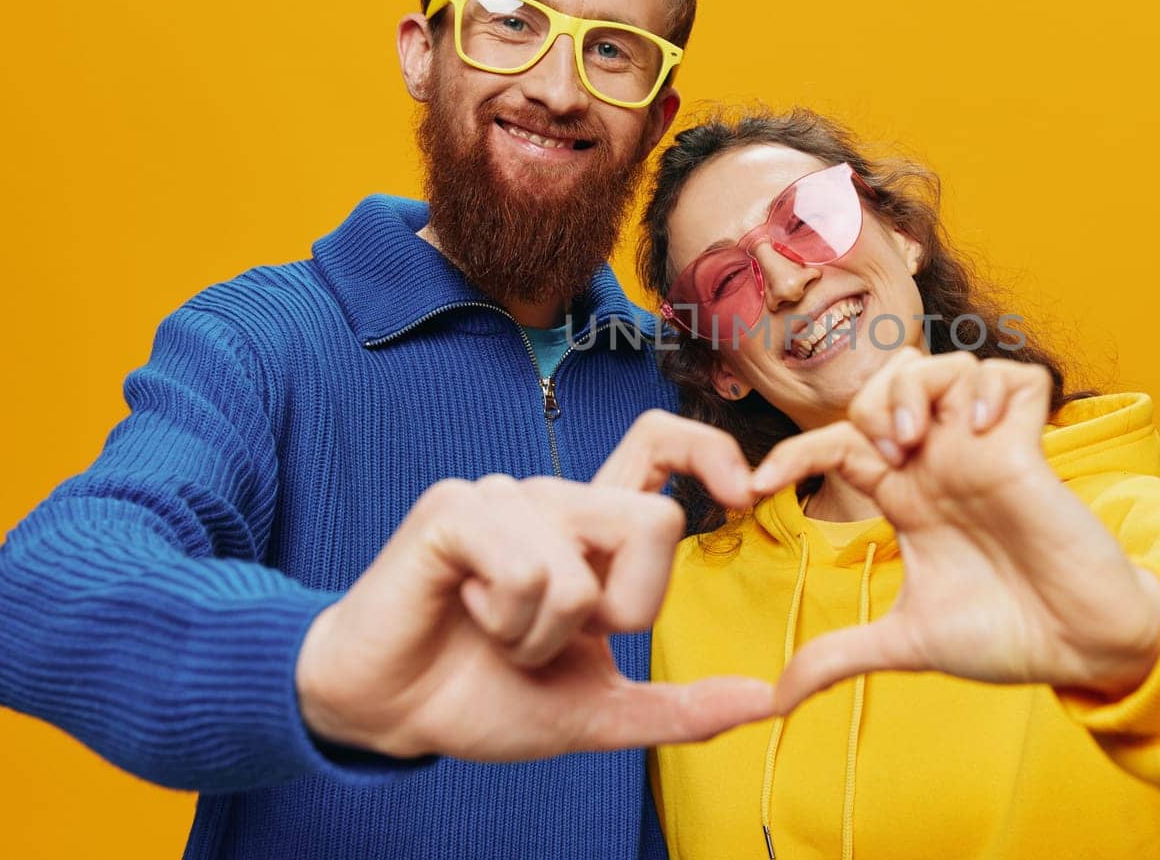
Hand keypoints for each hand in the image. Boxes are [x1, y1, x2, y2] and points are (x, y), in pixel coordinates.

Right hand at [296, 411, 770, 761]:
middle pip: (655, 523)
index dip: (710, 450)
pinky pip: (527, 571)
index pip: (660, 444)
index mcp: (593, 531)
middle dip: (621, 612)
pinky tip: (467, 613)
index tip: (743, 494)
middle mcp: (557, 500)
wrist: (393, 714)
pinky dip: (505, 621)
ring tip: (498, 633)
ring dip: (543, 638)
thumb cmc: (485, 696)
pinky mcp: (456, 510)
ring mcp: (506, 497)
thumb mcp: (596, 712)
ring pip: (582, 572)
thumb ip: (677, 707)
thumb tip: (765, 702)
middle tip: (558, 640)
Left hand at [750, 350, 1159, 711]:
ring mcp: (987, 450)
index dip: (793, 455)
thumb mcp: (906, 644)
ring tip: (917, 439)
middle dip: (870, 404)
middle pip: (889, 385)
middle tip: (880, 458)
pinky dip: (993, 387)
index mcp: (907, 498)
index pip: (838, 445)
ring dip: (919, 389)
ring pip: (946, 365)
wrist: (1081, 650)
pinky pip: (1017, 377)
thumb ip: (839, 656)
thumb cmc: (1005, 636)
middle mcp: (943, 464)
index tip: (755, 489)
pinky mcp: (1034, 448)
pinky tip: (983, 428)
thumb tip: (774, 697)